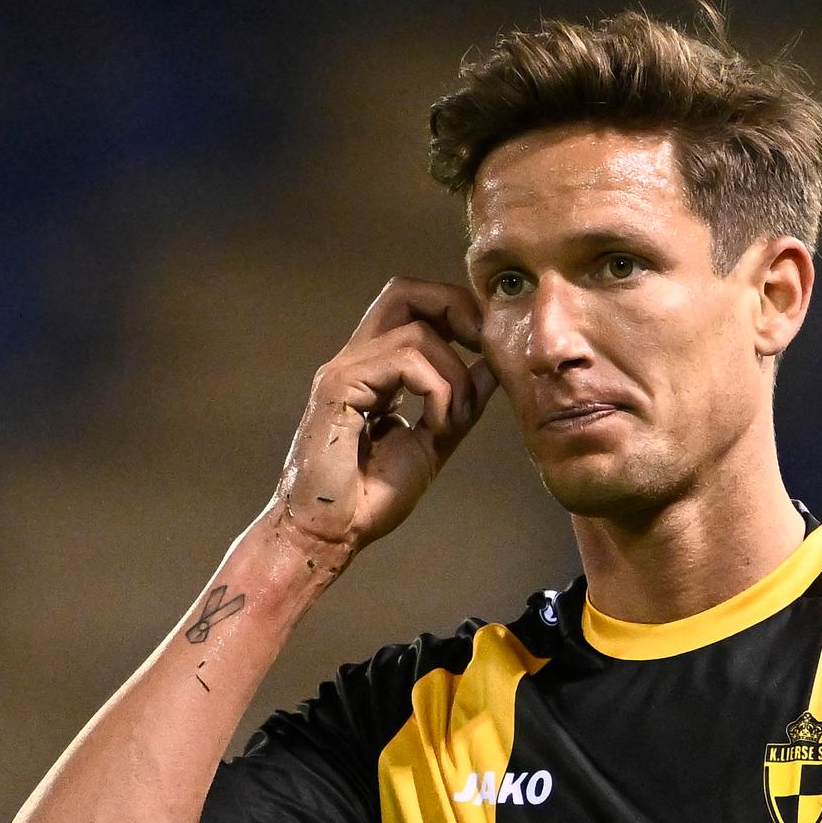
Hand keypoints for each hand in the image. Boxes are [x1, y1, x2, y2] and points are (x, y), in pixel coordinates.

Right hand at [265, 277, 497, 567]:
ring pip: (417, 331)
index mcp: (375, 368)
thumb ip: (460, 402)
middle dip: (456, 309)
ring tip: (451, 422)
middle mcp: (355, 358)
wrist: (329, 532)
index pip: (413, 306)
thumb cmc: (370, 497)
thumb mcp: (434, 441)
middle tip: (483, 348)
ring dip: (454, 377)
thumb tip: (492, 367)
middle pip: (404, 290)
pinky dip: (438, 390)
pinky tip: (437, 425)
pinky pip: (406, 359)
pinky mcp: (338, 385)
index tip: (487, 348)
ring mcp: (343, 368)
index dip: (456, 312)